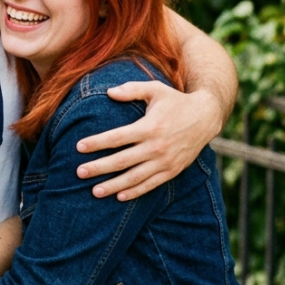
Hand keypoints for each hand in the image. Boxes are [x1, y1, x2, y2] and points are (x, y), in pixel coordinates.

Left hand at [75, 81, 221, 201]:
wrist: (206, 117)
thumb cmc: (175, 101)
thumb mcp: (155, 89)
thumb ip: (132, 89)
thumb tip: (109, 92)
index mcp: (149, 127)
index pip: (117, 137)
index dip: (97, 143)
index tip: (79, 147)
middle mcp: (156, 146)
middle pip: (122, 160)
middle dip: (99, 168)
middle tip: (79, 172)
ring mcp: (165, 161)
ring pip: (135, 177)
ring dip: (113, 185)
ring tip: (94, 191)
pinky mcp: (172, 170)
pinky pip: (151, 184)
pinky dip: (135, 192)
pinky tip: (119, 196)